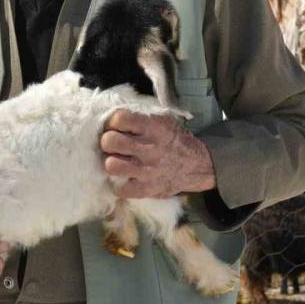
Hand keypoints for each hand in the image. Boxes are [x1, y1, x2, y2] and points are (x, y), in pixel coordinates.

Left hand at [100, 110, 216, 198]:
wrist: (197, 165)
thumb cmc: (174, 140)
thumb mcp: (163, 120)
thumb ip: (141, 117)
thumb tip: (114, 114)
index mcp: (153, 127)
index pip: (120, 119)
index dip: (112, 122)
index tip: (114, 127)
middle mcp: (150, 148)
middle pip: (110, 141)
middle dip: (107, 141)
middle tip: (112, 144)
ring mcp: (148, 170)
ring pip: (111, 165)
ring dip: (111, 162)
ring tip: (117, 161)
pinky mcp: (147, 189)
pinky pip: (120, 189)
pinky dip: (118, 186)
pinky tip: (124, 179)